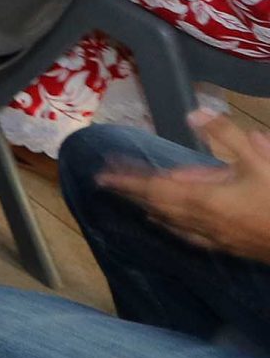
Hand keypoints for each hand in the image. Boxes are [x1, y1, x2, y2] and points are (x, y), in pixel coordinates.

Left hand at [103, 111, 269, 262]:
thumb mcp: (258, 161)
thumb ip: (226, 135)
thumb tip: (195, 112)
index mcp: (202, 199)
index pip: (153, 188)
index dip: (127, 180)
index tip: (102, 175)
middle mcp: (198, 220)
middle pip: (155, 204)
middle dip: (130, 191)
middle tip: (106, 181)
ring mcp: (210, 236)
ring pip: (168, 220)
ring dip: (146, 206)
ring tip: (129, 197)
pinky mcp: (222, 245)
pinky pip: (185, 233)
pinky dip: (168, 223)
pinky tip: (165, 222)